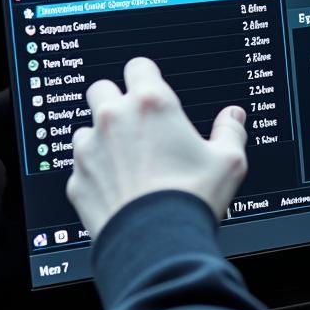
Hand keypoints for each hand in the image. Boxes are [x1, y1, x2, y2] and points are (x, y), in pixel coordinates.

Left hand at [66, 57, 247, 238]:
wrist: (156, 244)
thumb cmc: (191, 197)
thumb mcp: (228, 161)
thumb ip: (230, 131)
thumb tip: (233, 117)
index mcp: (152, 104)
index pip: (138, 66)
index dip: (147, 76)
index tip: (153, 90)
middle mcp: (115, 119)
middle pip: (101, 88)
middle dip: (115, 99)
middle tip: (135, 121)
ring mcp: (90, 149)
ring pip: (85, 128)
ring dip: (102, 137)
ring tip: (126, 160)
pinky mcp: (76, 180)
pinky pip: (81, 166)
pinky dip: (95, 172)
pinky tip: (116, 188)